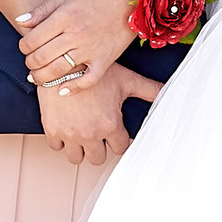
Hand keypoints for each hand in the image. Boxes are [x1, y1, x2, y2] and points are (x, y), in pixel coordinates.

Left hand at [17, 0, 138, 92]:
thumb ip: (42, 10)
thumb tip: (19, 22)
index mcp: (65, 16)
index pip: (32, 40)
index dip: (23, 47)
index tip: (25, 47)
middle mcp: (76, 34)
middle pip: (41, 58)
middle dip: (30, 63)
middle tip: (30, 63)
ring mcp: (91, 49)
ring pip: (58, 71)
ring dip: (42, 78)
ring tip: (38, 77)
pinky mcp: (105, 59)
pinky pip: (88, 80)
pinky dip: (74, 88)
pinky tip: (63, 90)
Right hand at [35, 61, 163, 165]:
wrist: (61, 62)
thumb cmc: (93, 69)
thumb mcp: (125, 80)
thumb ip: (149, 90)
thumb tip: (168, 92)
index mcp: (110, 124)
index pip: (120, 148)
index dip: (118, 140)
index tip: (115, 133)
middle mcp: (91, 133)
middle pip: (97, 159)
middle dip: (99, 148)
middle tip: (98, 135)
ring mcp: (70, 134)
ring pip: (77, 158)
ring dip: (80, 149)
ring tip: (82, 135)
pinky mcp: (52, 131)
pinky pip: (57, 148)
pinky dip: (61, 141)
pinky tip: (66, 128)